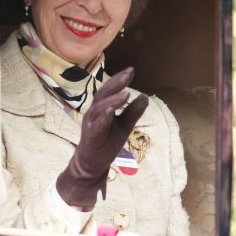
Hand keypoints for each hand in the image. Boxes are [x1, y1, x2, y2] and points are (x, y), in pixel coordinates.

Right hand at [56, 67, 148, 207]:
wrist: (92, 164)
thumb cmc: (106, 142)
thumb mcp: (124, 126)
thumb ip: (133, 112)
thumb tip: (144, 96)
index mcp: (101, 108)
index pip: (109, 90)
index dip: (119, 80)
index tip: (131, 70)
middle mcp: (94, 113)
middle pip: (103, 94)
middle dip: (115, 83)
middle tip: (128, 74)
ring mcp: (91, 124)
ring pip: (99, 108)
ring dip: (112, 99)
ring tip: (125, 93)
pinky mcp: (91, 137)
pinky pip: (96, 125)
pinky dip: (103, 117)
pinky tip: (111, 111)